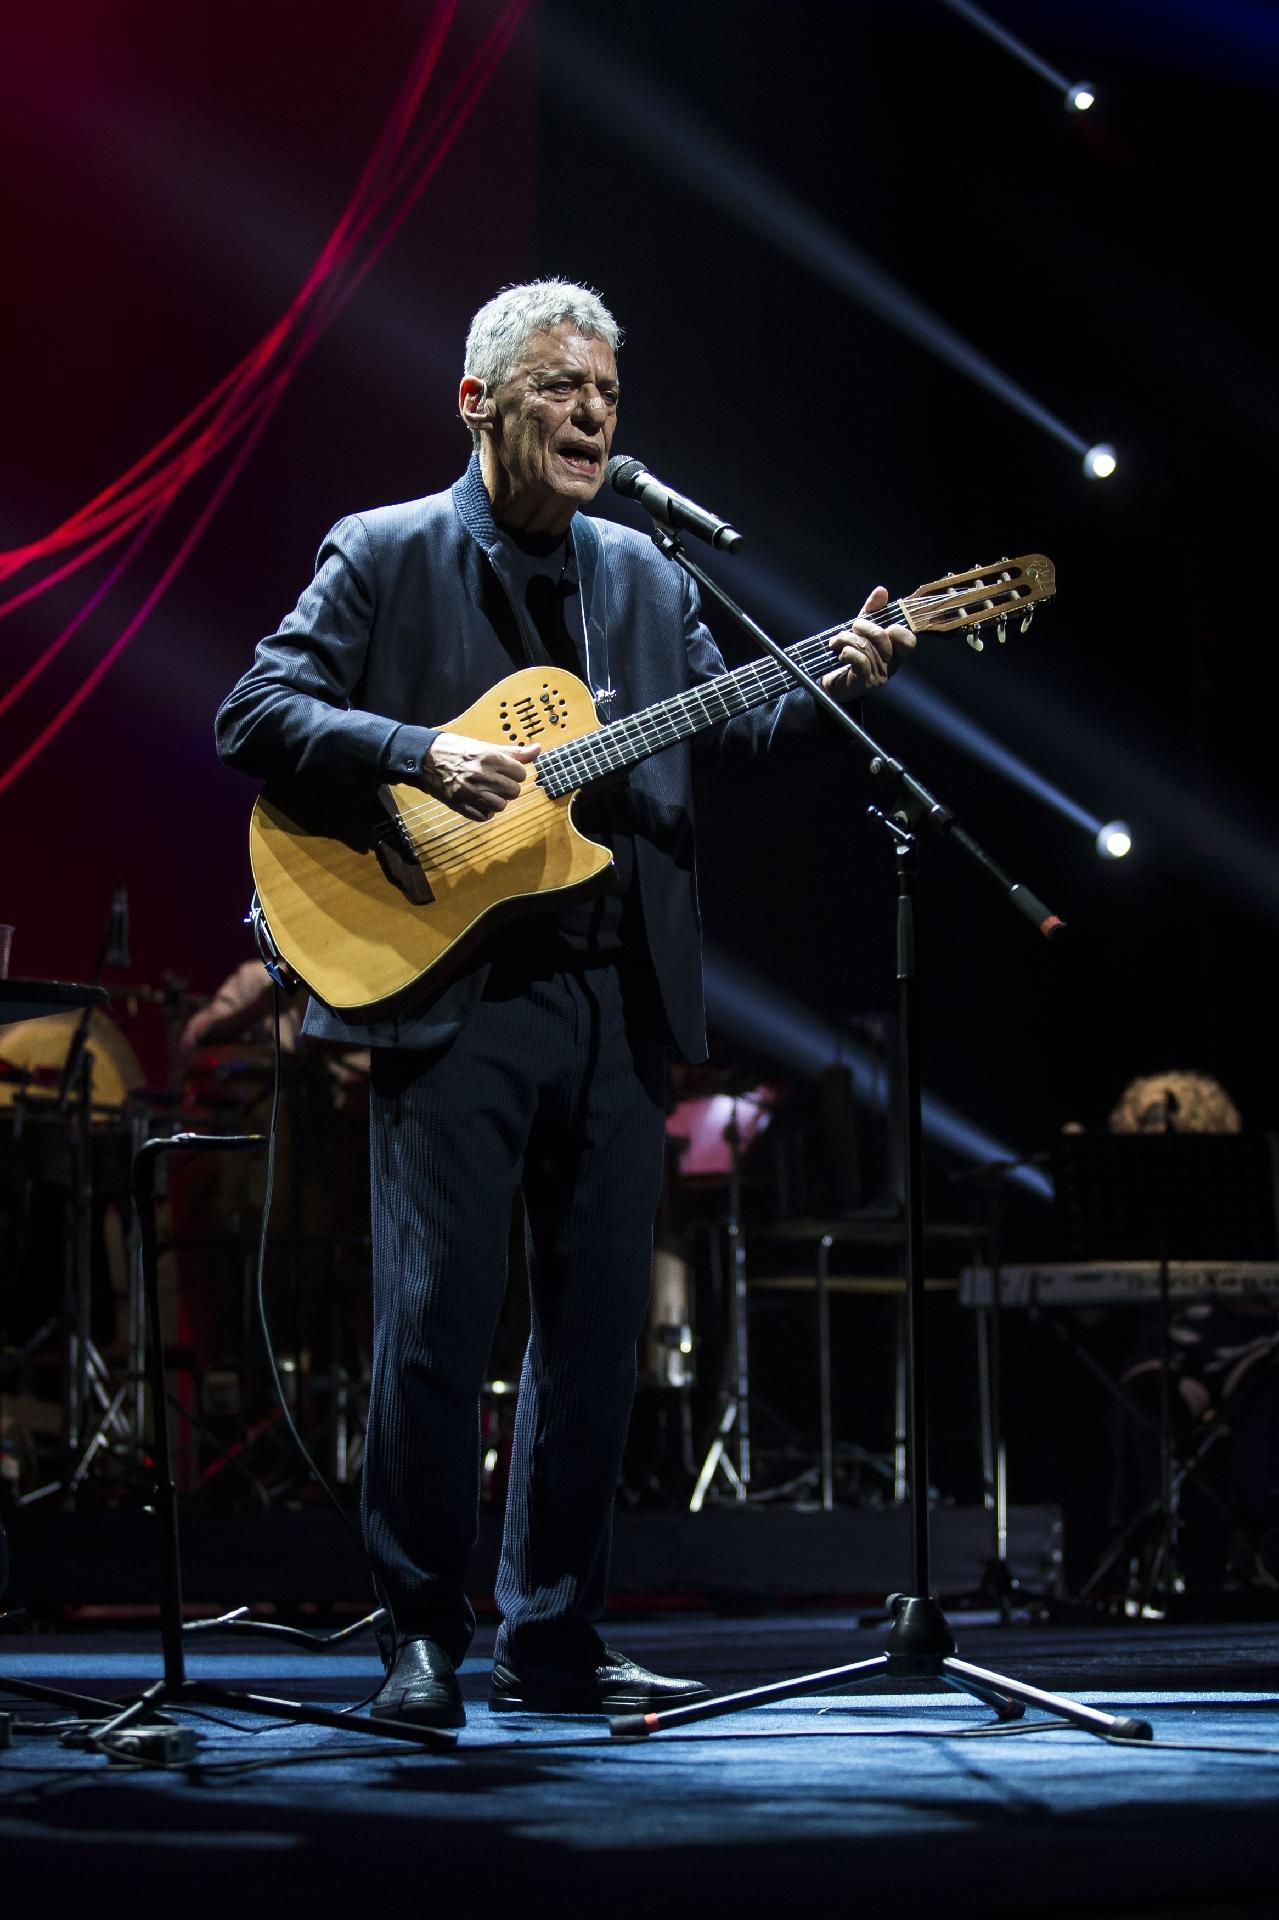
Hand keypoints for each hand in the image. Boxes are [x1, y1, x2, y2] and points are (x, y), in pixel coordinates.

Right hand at [421, 732, 539, 819]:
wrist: (426, 758)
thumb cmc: (457, 750)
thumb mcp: (486, 746)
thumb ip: (514, 752)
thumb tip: (538, 749)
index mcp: (490, 758)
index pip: (520, 774)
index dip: (514, 773)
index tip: (505, 770)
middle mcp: (482, 776)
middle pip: (513, 791)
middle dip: (508, 787)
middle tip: (496, 781)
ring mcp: (471, 793)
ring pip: (501, 806)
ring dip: (497, 800)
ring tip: (486, 791)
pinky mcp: (461, 806)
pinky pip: (484, 816)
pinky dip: (484, 811)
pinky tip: (477, 800)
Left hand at [821, 585, 915, 701]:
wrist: (835, 682)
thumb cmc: (853, 652)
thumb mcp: (862, 628)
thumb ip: (873, 610)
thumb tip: (881, 590)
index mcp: (896, 651)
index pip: (909, 641)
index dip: (898, 630)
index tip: (884, 625)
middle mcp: (892, 664)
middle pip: (882, 638)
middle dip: (864, 626)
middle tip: (853, 626)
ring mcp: (880, 675)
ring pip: (866, 647)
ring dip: (847, 638)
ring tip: (837, 640)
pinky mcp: (865, 682)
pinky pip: (859, 660)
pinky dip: (846, 651)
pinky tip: (840, 653)